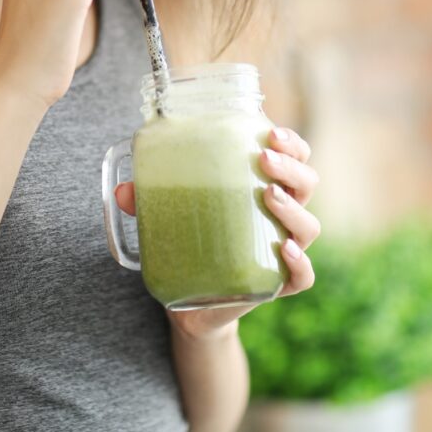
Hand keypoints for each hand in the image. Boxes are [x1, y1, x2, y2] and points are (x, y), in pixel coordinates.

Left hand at [115, 125, 319, 340]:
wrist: (192, 299)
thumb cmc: (191, 237)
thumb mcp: (169, 211)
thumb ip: (147, 198)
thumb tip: (122, 192)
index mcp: (266, 185)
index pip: (295, 157)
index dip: (292, 143)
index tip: (271, 133)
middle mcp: (283, 214)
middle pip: (307, 183)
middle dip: (291, 166)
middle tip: (264, 159)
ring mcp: (283, 249)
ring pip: (309, 226)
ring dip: (293, 207)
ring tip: (268, 195)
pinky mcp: (277, 284)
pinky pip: (304, 277)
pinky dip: (300, 263)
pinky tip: (283, 249)